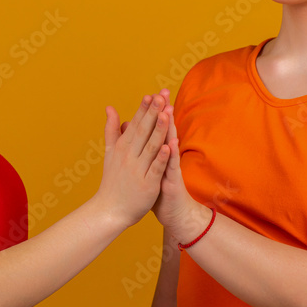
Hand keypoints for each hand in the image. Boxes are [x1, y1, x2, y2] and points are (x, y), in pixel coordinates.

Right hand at [95, 93, 172, 228]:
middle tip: (161, 96)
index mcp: (122, 147)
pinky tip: (169, 146)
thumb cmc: (112, 181)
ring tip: (166, 114)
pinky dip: (162, 157)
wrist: (109, 210)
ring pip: (151, 146)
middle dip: (153, 113)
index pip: (135, 124)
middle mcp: (129, 156)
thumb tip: (110, 107)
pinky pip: (156, 168)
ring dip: (159, 130)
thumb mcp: (110, 152)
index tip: (152, 94)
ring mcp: (138, 170)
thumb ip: (111, 129)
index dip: (144, 109)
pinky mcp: (147, 184)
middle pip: (143, 131)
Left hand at [152, 104, 208, 245]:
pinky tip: (172, 143)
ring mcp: (171, 167)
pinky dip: (172, 154)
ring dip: (169, 128)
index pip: (154, 129)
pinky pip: (173, 165)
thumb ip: (141, 150)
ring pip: (170, 144)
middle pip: (164, 131)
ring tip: (167, 110)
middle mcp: (166, 157)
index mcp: (156, 153)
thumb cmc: (159, 190)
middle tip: (163, 93)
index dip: (152, 112)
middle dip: (163, 112)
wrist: (172, 213)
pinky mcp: (173, 179)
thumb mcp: (148, 168)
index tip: (150, 93)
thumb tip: (133, 132)